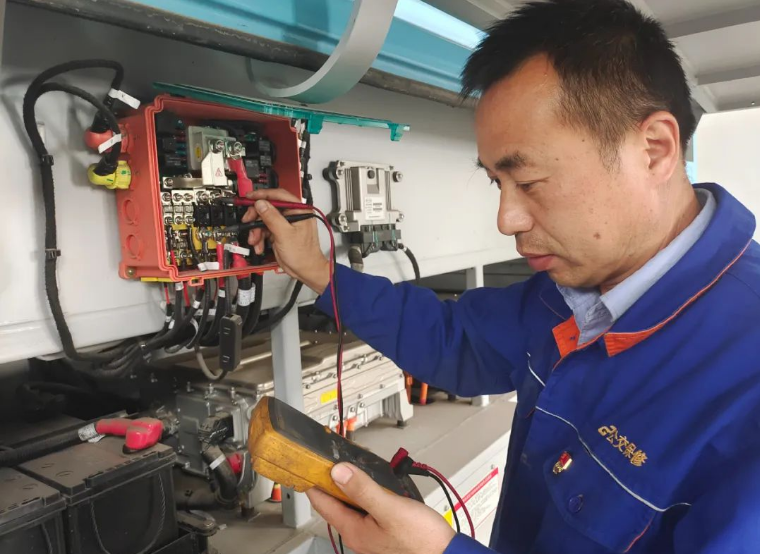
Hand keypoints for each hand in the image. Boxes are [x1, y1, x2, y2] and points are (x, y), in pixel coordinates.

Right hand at [242, 189, 330, 293]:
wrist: (305, 271)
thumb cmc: (303, 255)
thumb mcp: (285, 234)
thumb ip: (272, 217)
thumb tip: (261, 203)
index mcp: (299, 210)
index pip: (279, 195)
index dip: (262, 195)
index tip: (249, 197)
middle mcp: (292, 215)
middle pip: (269, 208)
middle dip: (257, 217)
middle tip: (248, 221)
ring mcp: (285, 224)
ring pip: (264, 220)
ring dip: (257, 231)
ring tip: (255, 240)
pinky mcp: (280, 233)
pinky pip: (265, 230)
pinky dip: (260, 238)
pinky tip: (260, 246)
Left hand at [307, 463, 455, 553]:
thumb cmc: (421, 539)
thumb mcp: (389, 508)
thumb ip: (362, 489)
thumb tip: (337, 472)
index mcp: (354, 530)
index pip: (323, 504)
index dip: (314, 482)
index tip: (308, 464)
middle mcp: (359, 535)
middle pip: (337, 504)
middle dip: (335, 480)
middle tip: (336, 458)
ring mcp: (371, 535)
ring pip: (353, 506)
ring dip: (352, 486)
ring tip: (355, 466)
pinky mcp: (384, 533)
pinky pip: (367, 510)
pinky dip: (367, 494)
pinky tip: (376, 485)